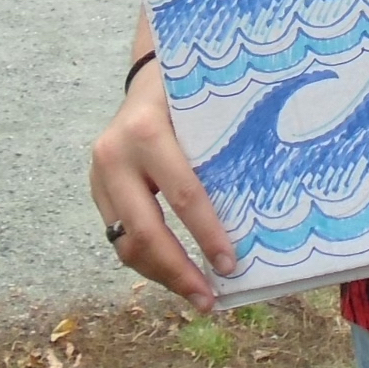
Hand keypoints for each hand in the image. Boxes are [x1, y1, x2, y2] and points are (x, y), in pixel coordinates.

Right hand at [90, 61, 236, 310]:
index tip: (230, 263)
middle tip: (209, 298)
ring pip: (124, 243)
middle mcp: (114, 156)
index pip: (183, 194)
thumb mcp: (208, 103)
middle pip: (144, 232)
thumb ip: (225, 142)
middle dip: (177, 271)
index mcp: (147, 131)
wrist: (148, 69)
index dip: (207, 233)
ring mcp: (98, 175)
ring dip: (160, 274)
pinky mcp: (95, 188)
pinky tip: (173, 270)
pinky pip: (118, 235)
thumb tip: (273, 190)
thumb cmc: (191, 85)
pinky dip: (146, 257)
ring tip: (195, 294)